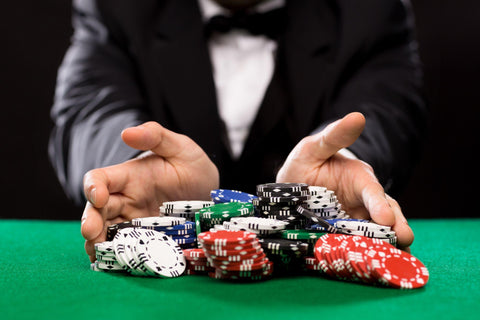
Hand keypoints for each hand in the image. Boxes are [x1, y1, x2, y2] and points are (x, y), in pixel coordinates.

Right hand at [81, 122, 218, 260]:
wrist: (210, 195)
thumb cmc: (192, 167)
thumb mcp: (181, 148)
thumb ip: (156, 137)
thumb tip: (126, 133)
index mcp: (129, 177)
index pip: (100, 179)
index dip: (93, 187)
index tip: (99, 196)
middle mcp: (126, 200)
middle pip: (97, 210)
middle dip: (90, 221)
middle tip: (91, 233)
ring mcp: (134, 222)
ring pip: (107, 232)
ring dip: (98, 243)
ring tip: (98, 254)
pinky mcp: (146, 240)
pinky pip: (126, 248)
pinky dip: (116, 256)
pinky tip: (113, 264)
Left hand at [276, 112, 413, 249]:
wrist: (294, 184)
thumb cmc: (307, 162)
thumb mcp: (314, 147)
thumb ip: (335, 136)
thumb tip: (358, 116)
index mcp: (358, 178)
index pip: (373, 192)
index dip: (379, 205)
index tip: (386, 219)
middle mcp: (363, 200)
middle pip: (384, 215)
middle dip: (395, 228)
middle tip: (402, 242)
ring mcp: (355, 219)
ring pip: (375, 232)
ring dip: (383, 245)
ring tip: (390, 260)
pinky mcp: (345, 233)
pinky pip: (358, 244)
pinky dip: (365, 252)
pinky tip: (368, 264)